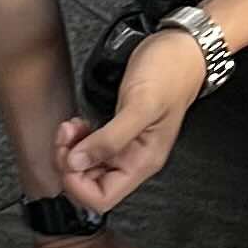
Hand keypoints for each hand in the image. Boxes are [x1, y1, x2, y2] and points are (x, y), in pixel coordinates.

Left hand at [54, 24, 210, 211]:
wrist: (181, 49)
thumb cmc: (169, 73)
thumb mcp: (139, 105)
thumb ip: (109, 138)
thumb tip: (77, 163)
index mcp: (142, 162)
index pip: (102, 198)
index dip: (78, 184)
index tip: (69, 156)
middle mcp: (132, 159)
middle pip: (89, 184)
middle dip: (69, 163)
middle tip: (66, 136)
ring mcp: (124, 146)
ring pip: (85, 166)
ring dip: (69, 150)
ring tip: (71, 126)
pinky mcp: (116, 130)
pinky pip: (88, 148)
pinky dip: (76, 139)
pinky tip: (77, 124)